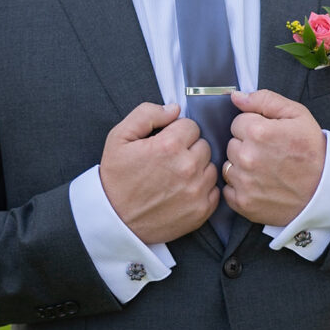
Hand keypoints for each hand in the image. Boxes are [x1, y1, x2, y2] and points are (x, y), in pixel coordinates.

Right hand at [100, 102, 218, 244]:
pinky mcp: (201, 211)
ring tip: (176, 175)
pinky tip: (184, 190)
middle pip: (203, 144)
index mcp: (169, 146)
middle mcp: (187, 167)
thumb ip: (147, 113)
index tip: (165, 143)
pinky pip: (214, 190)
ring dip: (198, 168)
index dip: (177, 132)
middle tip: (169, 159)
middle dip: (189, 148)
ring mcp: (196, 190)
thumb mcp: (119, 137)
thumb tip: (174, 108)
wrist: (114, 220)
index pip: (191, 126)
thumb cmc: (116, 177)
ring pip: (211, 166)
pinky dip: (203, 188)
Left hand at [222, 89, 325, 225]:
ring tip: (265, 170)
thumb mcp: (297, 114)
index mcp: (258, 132)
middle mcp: (247, 157)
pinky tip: (259, 185)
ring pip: (229, 166)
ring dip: (242, 167)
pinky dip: (240, 188)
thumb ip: (264, 100)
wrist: (326, 190)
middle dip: (246, 146)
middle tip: (269, 153)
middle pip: (231, 144)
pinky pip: (228, 190)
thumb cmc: (313, 150)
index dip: (253, 127)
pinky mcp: (244, 203)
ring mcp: (244, 182)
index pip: (237, 122)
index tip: (268, 136)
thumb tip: (236, 96)